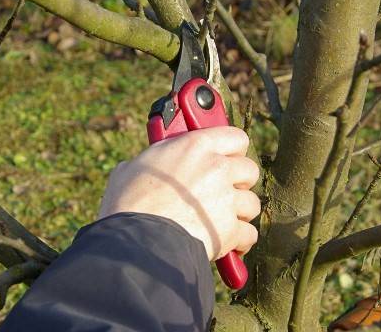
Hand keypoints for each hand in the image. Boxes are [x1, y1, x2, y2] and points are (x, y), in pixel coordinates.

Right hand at [98, 126, 260, 260]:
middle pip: (250, 170)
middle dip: (239, 182)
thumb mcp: (133, 167)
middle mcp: (217, 168)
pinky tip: (227, 243)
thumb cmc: (128, 202)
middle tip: (223, 190)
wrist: (136, 239)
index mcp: (195, 145)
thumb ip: (154, 161)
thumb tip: (145, 167)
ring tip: (221, 219)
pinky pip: (249, 233)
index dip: (233, 149)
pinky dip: (240, 241)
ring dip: (239, 213)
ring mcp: (226, 199)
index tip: (226, 157)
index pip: (236, 137)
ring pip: (251, 204)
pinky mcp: (230, 230)